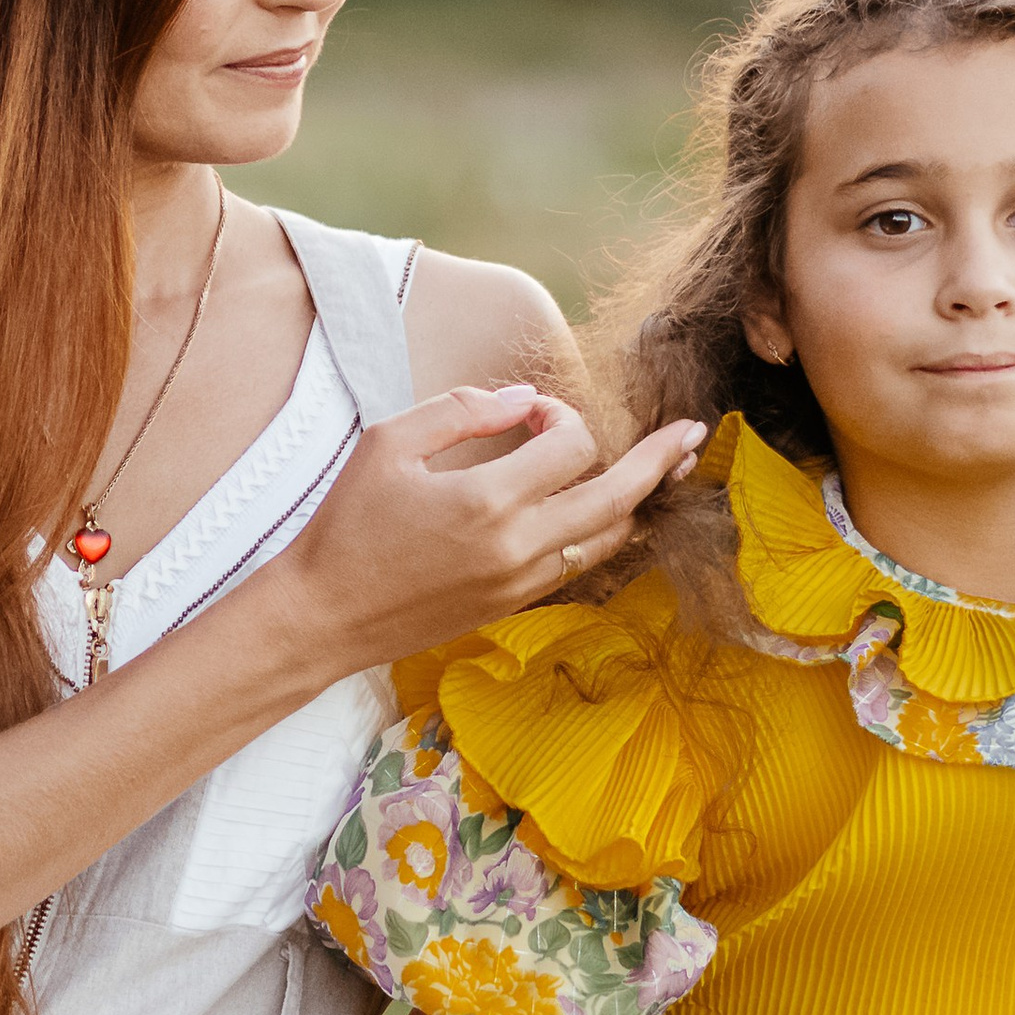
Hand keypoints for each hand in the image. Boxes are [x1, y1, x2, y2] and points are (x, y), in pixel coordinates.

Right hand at [281, 385, 707, 673]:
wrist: (322, 616)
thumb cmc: (347, 524)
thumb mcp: (390, 443)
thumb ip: (463, 409)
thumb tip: (524, 398)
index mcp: (488, 501)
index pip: (570, 444)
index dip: (558, 414)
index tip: (526, 412)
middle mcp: (517, 547)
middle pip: (619, 497)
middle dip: (660, 459)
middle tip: (693, 432)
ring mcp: (521, 582)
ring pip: (609, 538)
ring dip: (638, 499)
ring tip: (669, 468)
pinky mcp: (514, 604)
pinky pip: (580, 563)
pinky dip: (602, 532)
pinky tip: (612, 509)